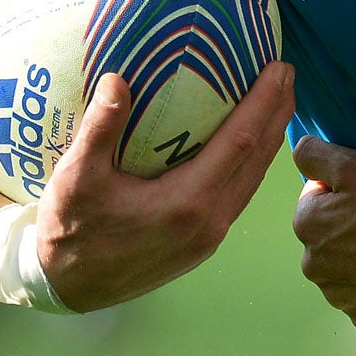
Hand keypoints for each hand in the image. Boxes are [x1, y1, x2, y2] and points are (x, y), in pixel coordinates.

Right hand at [34, 62, 294, 310]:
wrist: (68, 288)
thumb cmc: (68, 230)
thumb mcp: (74, 177)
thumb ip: (99, 128)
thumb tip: (116, 78)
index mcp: (186, 203)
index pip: (240, 141)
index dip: (263, 102)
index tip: (278, 67)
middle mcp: (209, 221)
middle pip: (258, 158)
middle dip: (277, 112)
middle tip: (286, 71)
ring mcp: (211, 236)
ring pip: (253, 179)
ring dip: (270, 138)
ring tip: (278, 100)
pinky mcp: (205, 243)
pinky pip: (240, 194)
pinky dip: (252, 163)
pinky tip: (250, 144)